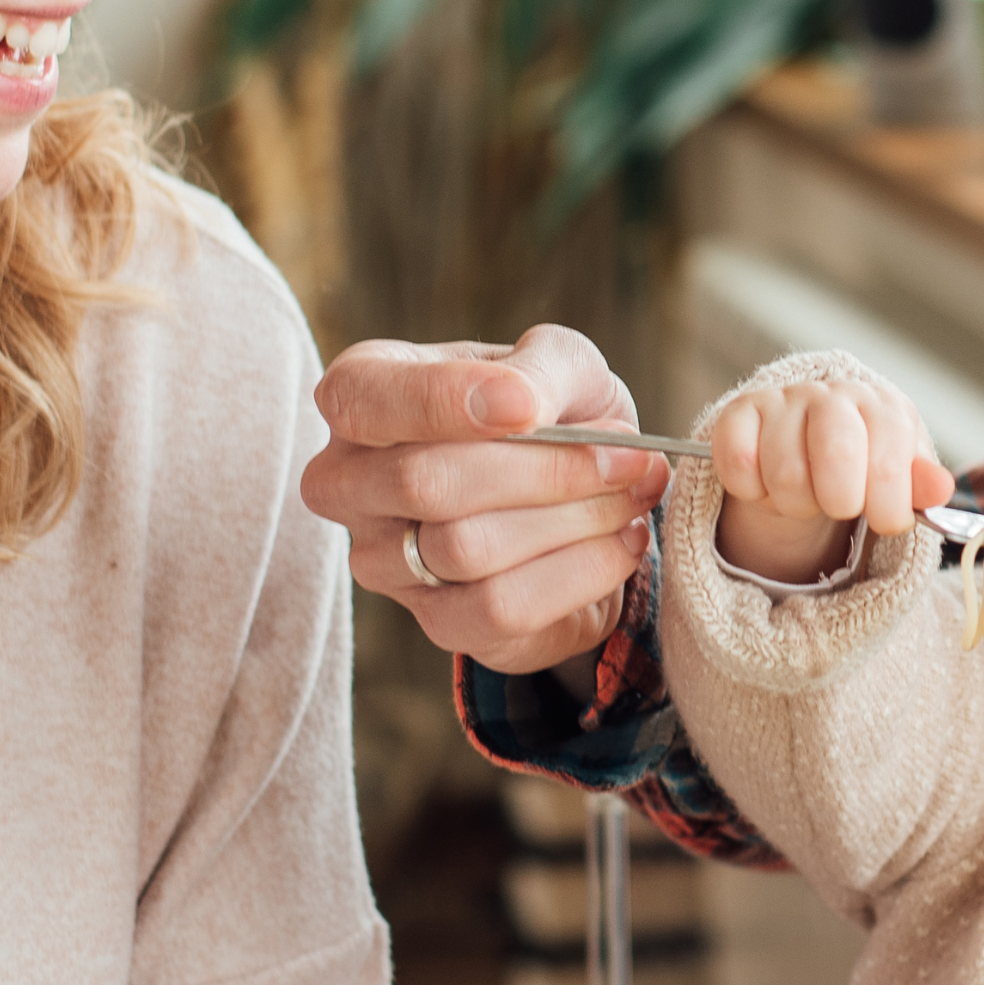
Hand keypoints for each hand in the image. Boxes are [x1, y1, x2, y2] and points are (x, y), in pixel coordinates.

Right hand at [300, 328, 672, 678]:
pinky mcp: (437, 622)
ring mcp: (383, 562)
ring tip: (635, 493)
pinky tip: (623, 541)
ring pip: (467, 549)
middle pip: (425, 482)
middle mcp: (348, 483)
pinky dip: (582, 572)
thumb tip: (522, 406)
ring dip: (576, 519)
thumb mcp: (557, 362)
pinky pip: (503, 607)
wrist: (583, 491)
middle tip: (630, 456)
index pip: (365, 399)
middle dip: (547, 469)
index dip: (443, 401)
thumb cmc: (551, 408)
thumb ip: (538, 369)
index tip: (529, 406)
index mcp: (361, 395)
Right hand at [706, 376, 952, 581]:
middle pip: (837, 455)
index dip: (888, 505)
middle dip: (840, 501)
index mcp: (884, 407)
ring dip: (795, 504)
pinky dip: (751, 491)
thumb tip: (941, 489)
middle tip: (839, 508)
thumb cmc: (862, 470)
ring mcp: (784, 399)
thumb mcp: (900, 481)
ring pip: (785, 473)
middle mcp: (834, 393)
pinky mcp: (739, 412)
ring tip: (804, 496)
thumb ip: (921, 487)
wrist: (807, 453)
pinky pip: (738, 463)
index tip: (885, 522)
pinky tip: (765, 484)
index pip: (890, 459)